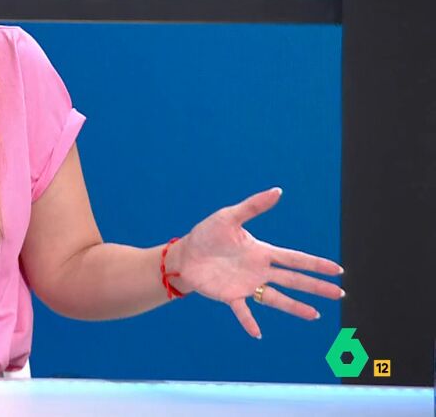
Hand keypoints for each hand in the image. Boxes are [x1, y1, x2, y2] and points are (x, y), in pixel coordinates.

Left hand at [170, 187, 344, 337]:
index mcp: (261, 252)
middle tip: (339, 294)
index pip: (295, 258)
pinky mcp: (230, 296)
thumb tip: (278, 191)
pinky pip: (242, 311)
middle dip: (316, 287)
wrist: (185, 254)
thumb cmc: (207, 234)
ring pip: (275, 298)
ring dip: (294, 307)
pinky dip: (249, 322)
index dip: (316, 264)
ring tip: (315, 315)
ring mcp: (246, 285)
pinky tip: (257, 333)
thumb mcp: (229, 216)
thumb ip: (253, 206)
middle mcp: (259, 271)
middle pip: (293, 280)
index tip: (338, 270)